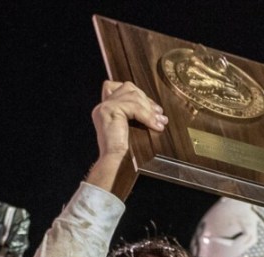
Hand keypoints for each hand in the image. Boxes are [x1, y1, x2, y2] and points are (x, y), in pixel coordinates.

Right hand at [85, 81, 167, 195]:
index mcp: (105, 109)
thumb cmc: (123, 152)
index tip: (151, 106)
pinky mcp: (110, 110)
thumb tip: (152, 108)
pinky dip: (147, 116)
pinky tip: (155, 125)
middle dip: (146, 99)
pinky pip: (134, 107)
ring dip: (149, 109)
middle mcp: (102, 106)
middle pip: (128, 88)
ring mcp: (105, 107)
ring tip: (160, 121)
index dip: (136, 92)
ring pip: (133, 97)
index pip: (119, 87)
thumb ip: (133, 116)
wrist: (115, 162)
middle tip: (159, 113)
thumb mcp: (128, 128)